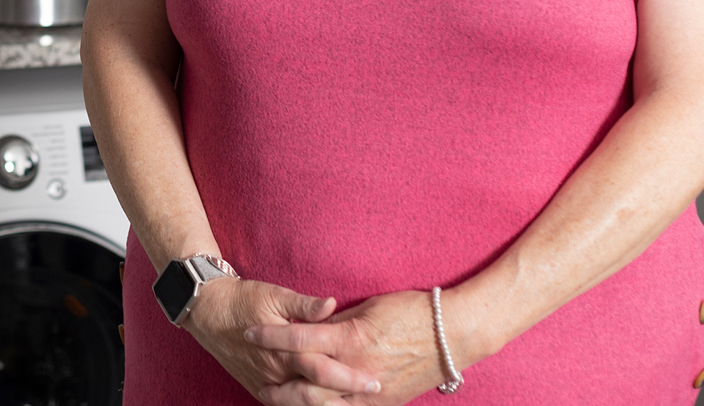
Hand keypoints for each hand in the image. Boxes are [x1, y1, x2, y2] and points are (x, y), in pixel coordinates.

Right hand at [182, 276, 382, 404]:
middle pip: (318, 395)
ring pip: (301, 404)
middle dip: (347, 398)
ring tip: (353, 405)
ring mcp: (266, 383)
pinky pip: (285, 404)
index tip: (375, 379)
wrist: (206, 310)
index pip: (324, 370)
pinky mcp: (258, 386)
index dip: (351, 377)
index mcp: (285, 350)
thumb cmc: (243, 299)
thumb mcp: (274, 294)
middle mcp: (277, 372)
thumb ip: (305, 305)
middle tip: (374, 395)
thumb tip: (332, 304)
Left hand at [245, 290, 454, 405]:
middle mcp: (357, 370)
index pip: (299, 339)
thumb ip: (336, 321)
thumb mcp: (369, 307)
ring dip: (296, 405)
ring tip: (275, 400)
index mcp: (351, 338)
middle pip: (305, 384)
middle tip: (257, 380)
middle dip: (278, 385)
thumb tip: (311, 324)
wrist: (454, 333)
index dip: (270, 337)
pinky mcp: (384, 404)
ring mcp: (372, 392)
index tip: (249, 332)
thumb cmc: (412, 311)